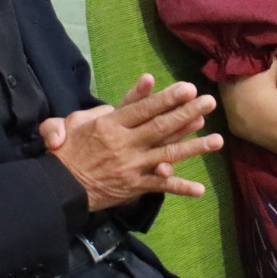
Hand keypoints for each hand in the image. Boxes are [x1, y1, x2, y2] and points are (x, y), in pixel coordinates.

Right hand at [41, 74, 221, 210]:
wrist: (58, 188)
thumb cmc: (63, 152)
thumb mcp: (66, 124)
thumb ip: (87, 112)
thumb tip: (109, 106)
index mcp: (110, 125)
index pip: (144, 108)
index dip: (167, 98)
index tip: (187, 88)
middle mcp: (126, 144)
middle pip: (161, 126)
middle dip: (187, 113)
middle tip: (209, 101)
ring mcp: (133, 167)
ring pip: (168, 154)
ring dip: (194, 147)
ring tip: (217, 140)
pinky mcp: (135, 186)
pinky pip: (161, 187)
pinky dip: (180, 188)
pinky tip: (200, 189)